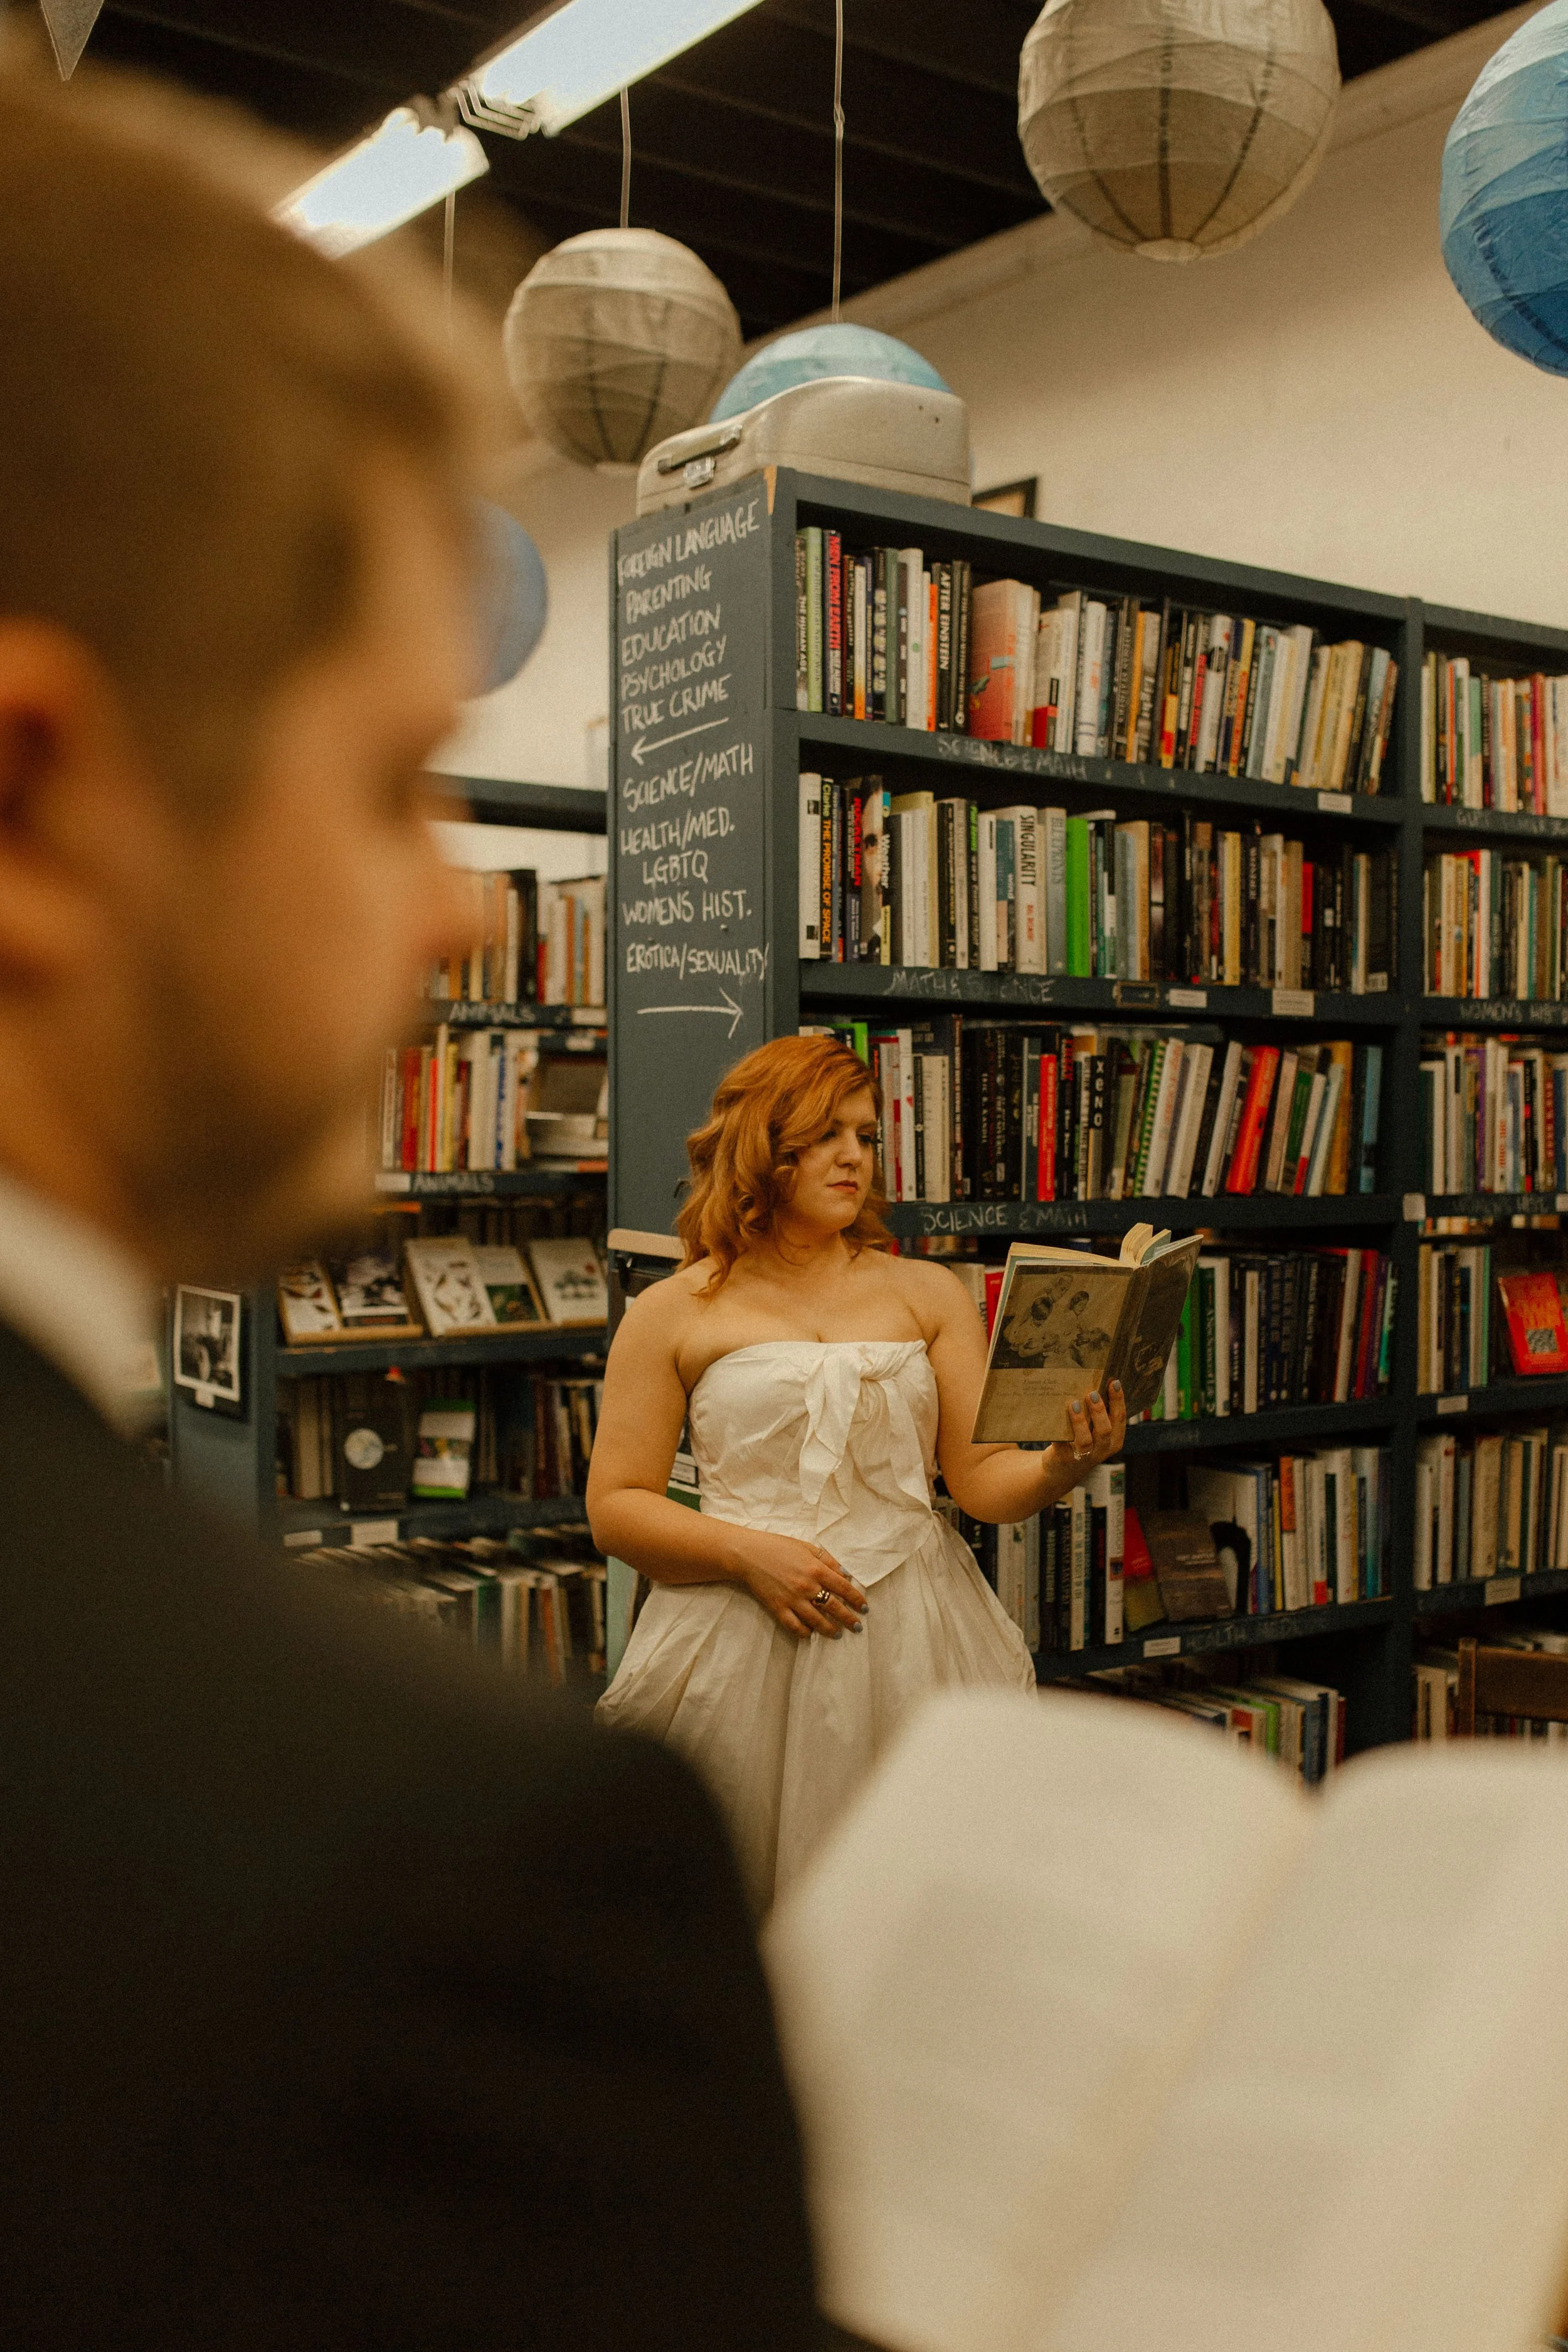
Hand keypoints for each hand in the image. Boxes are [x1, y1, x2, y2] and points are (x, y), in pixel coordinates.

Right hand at [734, 1532, 867, 1639]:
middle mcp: (807, 1586)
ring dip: (830, 1629)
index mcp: (816, 1569)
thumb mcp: (806, 1547)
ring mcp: (793, 1599)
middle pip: (834, 1607)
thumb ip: (827, 1559)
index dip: (856, 1599)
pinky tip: (811, 1634)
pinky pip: (794, 1626)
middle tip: (857, 1627)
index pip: (844, 1588)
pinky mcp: (778, 1608)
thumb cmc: (778, 1547)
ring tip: (837, 1634)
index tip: (864, 1608)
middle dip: (848, 1619)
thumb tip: (844, 1573)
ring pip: (817, 1620)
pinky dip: (804, 1633)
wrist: (749, 1554)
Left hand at [1045, 1380, 1125, 1487]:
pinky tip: (1055, 1418)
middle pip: (1105, 1430)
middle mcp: (1101, 1450)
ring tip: (1073, 1405)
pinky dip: (1059, 1433)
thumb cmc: (1081, 1442)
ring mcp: (1084, 1457)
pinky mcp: (1064, 1459)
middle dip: (1099, 1411)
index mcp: (1114, 1440)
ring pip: (1085, 1440)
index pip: (1119, 1419)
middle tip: (1091, 1393)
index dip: (1118, 1400)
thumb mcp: (1095, 1431)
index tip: (1113, 1382)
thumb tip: (1093, 1383)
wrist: (1062, 1470)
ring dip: (1080, 1422)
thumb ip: (1097, 1415)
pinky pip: (1062, 1445)